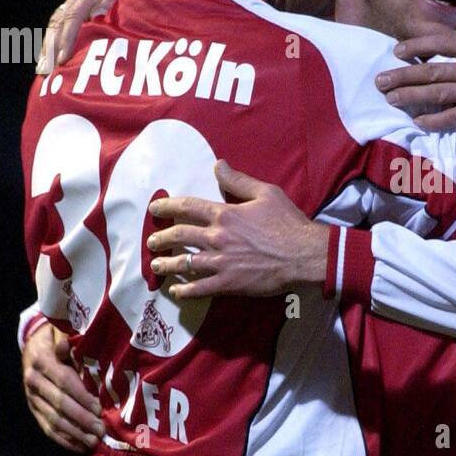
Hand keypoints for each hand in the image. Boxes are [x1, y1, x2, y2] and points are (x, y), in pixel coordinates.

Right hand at [22, 322, 104, 453]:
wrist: (34, 347)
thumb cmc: (57, 339)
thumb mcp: (62, 334)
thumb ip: (68, 342)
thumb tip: (67, 344)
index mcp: (42, 361)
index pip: (64, 381)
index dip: (82, 396)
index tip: (99, 408)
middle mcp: (33, 381)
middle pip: (59, 404)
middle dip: (82, 419)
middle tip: (101, 429)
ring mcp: (32, 398)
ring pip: (53, 420)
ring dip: (74, 433)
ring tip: (93, 442)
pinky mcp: (34, 410)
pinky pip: (47, 428)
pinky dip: (64, 439)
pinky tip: (79, 447)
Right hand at [38, 0, 136, 73]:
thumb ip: (114, 0)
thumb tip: (95, 17)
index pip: (72, 17)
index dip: (66, 40)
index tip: (63, 60)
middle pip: (58, 20)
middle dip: (51, 45)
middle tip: (46, 70)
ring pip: (58, 19)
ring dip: (50, 42)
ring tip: (45, 64)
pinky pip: (65, 16)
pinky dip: (58, 34)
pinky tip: (55, 49)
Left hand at [147, 161, 328, 298]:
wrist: (303, 254)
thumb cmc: (287, 222)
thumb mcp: (266, 193)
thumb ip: (238, 181)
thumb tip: (217, 164)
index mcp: (225, 214)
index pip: (187, 207)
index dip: (167, 206)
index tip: (154, 208)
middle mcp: (217, 237)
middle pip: (179, 236)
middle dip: (161, 238)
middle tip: (151, 242)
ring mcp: (221, 262)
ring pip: (184, 263)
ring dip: (167, 265)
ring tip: (156, 266)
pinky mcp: (229, 283)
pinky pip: (200, 288)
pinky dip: (185, 290)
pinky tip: (176, 291)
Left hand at [374, 0, 455, 133]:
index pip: (443, 44)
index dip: (417, 46)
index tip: (397, 51)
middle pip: (432, 71)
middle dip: (403, 76)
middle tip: (380, 82)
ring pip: (437, 93)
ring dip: (411, 97)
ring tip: (390, 100)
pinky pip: (453, 117)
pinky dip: (434, 120)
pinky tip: (418, 122)